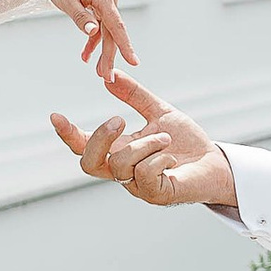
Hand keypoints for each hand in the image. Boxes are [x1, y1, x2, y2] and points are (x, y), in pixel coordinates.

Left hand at [36, 0, 135, 95]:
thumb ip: (80, 17)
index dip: (125, 45)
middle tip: (106, 78)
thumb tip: (94, 33)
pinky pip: (101, 25)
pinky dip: (93, 40)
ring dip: (101, 51)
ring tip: (98, 72)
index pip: (116, 25)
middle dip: (109, 56)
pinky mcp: (100, 3)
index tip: (134, 62)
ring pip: (107, 30)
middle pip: (112, 31)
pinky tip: (86, 55)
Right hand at [51, 69, 234, 209]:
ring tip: (166, 138)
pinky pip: (144, 175)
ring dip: (146, 144)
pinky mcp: (155, 195)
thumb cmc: (185, 142)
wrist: (214, 162)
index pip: (84, 147)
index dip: (67, 134)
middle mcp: (122, 172)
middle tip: (119, 119)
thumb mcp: (159, 112)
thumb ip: (134, 96)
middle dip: (100, 138)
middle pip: (88, 163)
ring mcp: (137, 187)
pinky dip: (159, 158)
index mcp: (118, 151)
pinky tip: (171, 156)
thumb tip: (110, 76)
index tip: (55, 115)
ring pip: (123, 163)